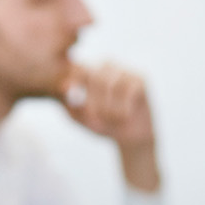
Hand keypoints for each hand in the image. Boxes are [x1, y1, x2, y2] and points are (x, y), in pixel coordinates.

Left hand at [62, 62, 159, 191]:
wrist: (131, 137)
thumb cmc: (105, 126)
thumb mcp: (83, 120)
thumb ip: (71, 106)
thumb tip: (64, 89)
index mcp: (90, 72)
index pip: (79, 69)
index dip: (74, 81)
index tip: (71, 97)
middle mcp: (106, 66)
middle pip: (95, 77)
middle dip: (93, 103)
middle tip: (95, 123)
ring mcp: (124, 70)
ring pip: (110, 84)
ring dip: (109, 108)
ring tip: (112, 121)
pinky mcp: (140, 79)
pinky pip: (128, 91)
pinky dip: (123, 109)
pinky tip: (126, 116)